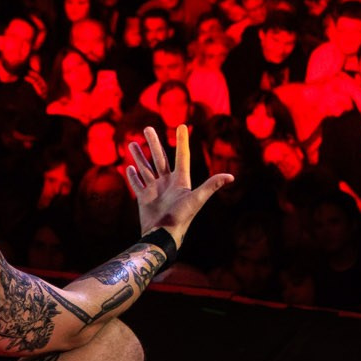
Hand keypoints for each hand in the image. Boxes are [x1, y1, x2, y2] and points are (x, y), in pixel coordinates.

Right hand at [125, 125, 233, 243]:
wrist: (163, 235)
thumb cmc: (181, 218)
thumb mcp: (197, 199)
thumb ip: (212, 186)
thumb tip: (231, 177)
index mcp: (180, 180)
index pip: (181, 156)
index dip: (182, 141)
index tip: (181, 125)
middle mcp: (167, 183)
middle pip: (160, 158)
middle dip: (154, 143)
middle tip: (147, 128)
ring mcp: (155, 190)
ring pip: (145, 169)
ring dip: (139, 156)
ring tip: (132, 144)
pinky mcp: (145, 199)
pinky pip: (137, 184)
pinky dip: (132, 176)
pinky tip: (129, 168)